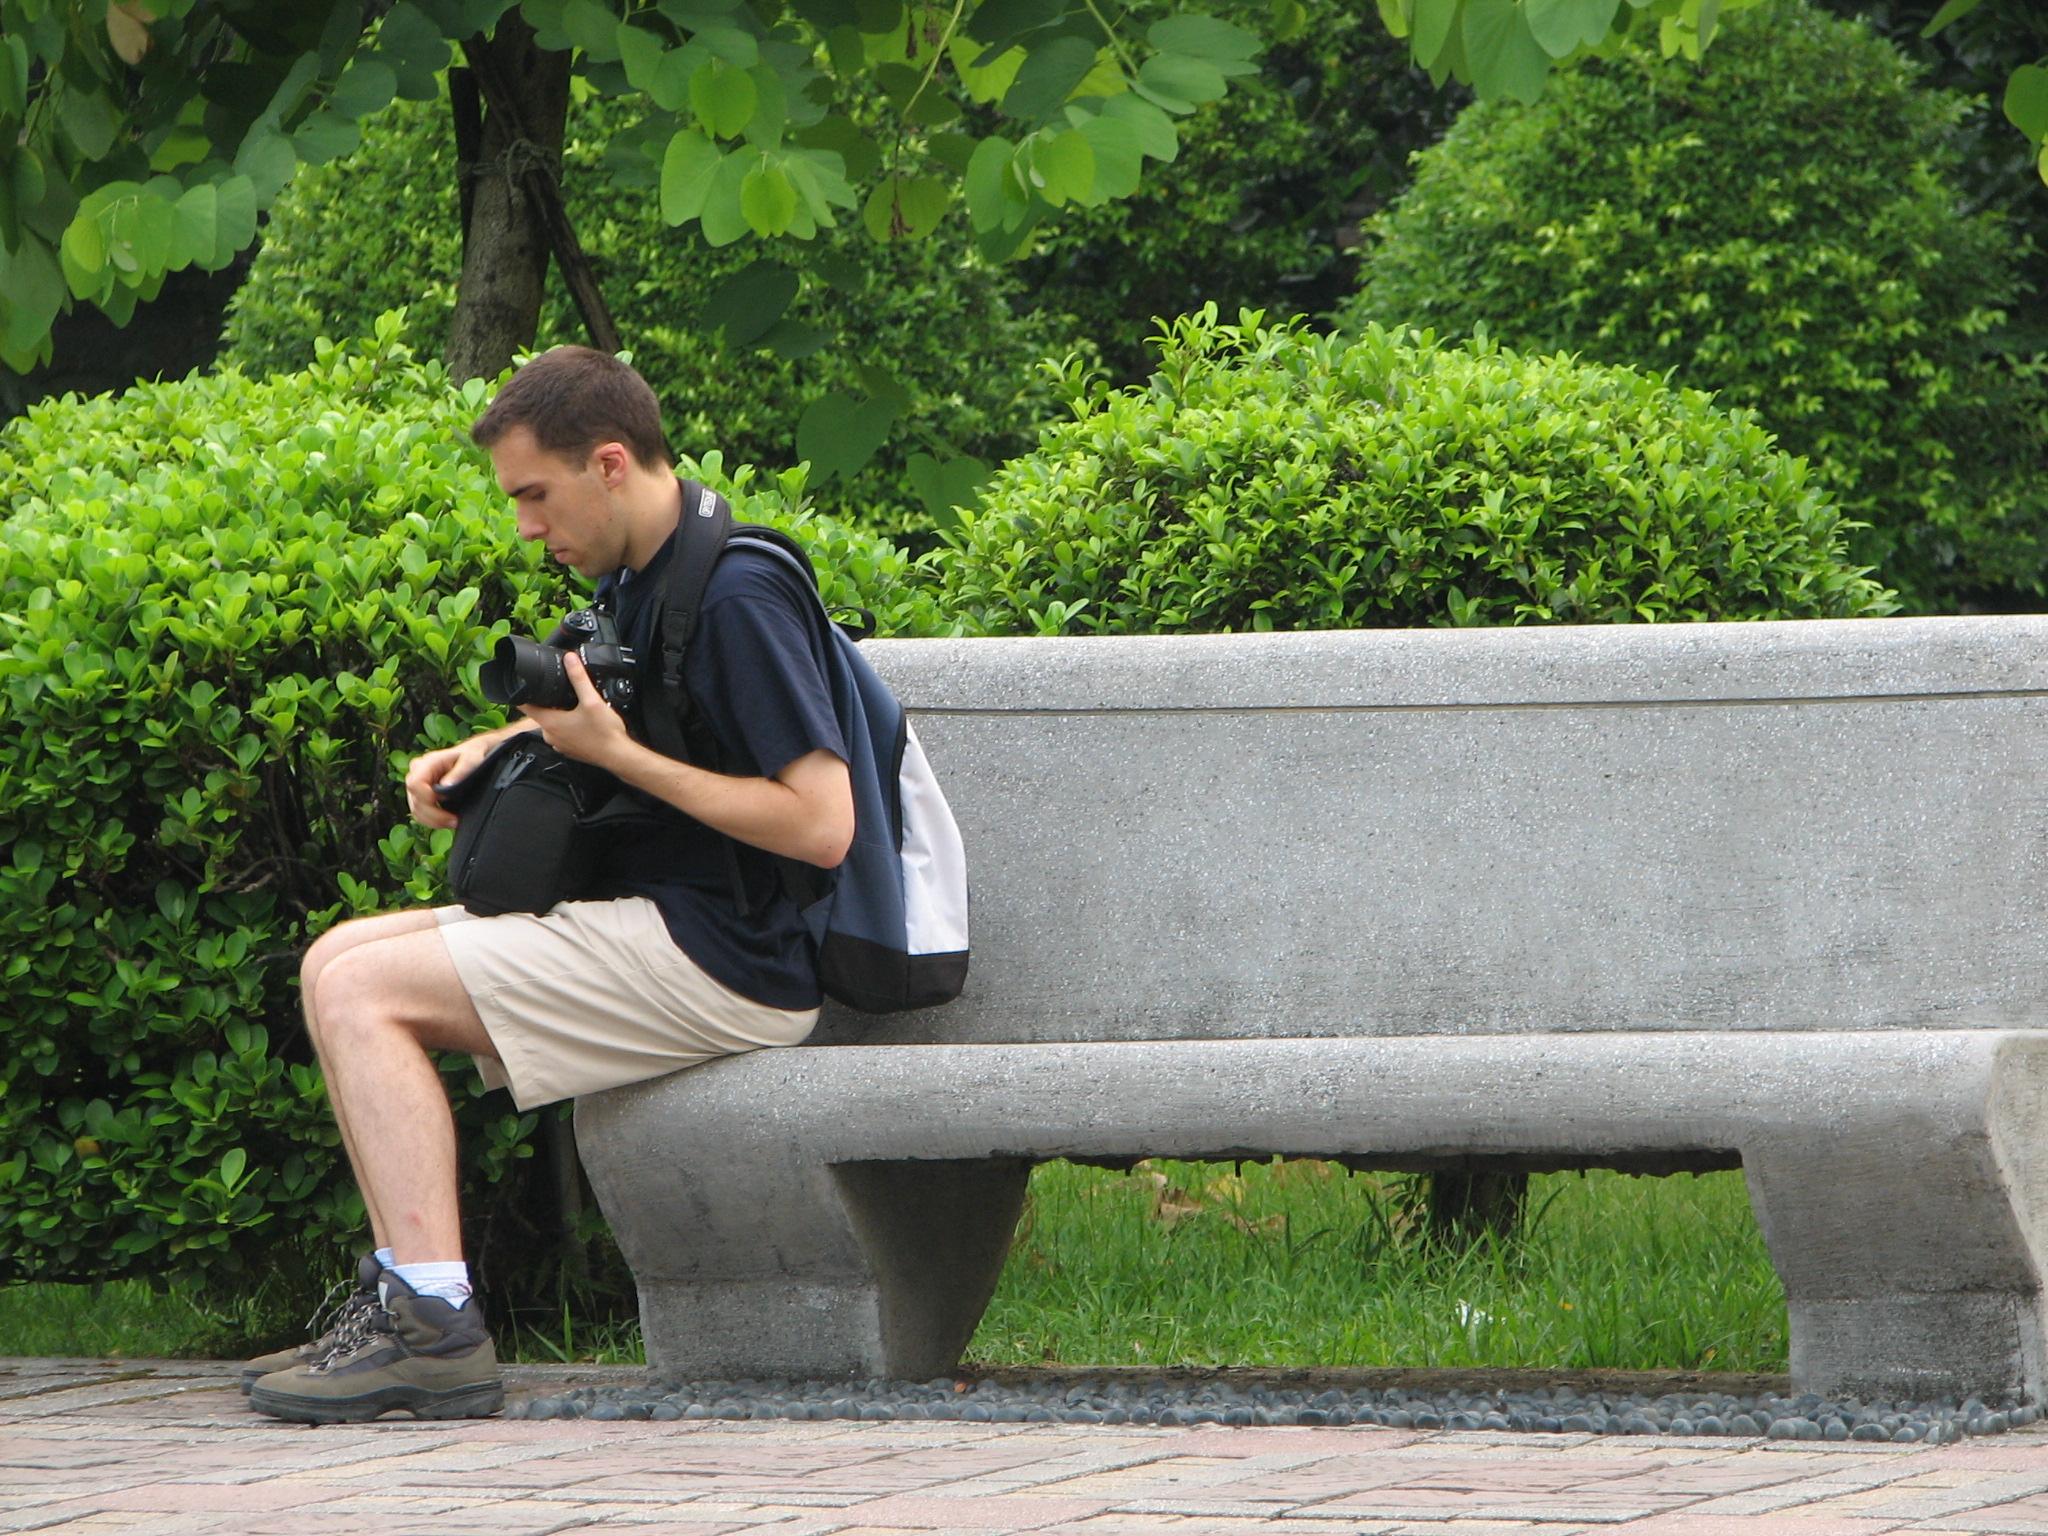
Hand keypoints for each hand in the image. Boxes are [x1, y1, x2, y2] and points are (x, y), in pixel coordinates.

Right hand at [405, 740, 488, 829]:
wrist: (472, 754)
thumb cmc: (472, 754)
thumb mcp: (472, 759)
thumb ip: (460, 771)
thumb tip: (446, 785)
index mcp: (427, 762)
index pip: (415, 783)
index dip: (427, 797)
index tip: (446, 802)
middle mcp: (418, 772)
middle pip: (415, 800)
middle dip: (434, 815)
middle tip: (454, 820)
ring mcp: (418, 784)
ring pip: (416, 810)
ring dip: (433, 820)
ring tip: (453, 821)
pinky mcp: (421, 795)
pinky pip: (419, 813)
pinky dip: (432, 820)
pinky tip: (446, 820)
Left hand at [520, 652, 633, 768]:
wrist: (618, 756)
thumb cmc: (605, 733)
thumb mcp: (592, 700)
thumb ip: (579, 678)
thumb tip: (569, 659)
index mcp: (550, 722)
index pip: (524, 705)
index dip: (522, 692)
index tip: (525, 684)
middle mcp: (550, 735)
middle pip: (540, 712)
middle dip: (548, 701)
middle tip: (562, 692)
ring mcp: (559, 744)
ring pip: (553, 722)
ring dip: (560, 713)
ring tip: (577, 707)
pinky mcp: (569, 749)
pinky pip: (563, 733)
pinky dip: (569, 725)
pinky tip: (583, 722)